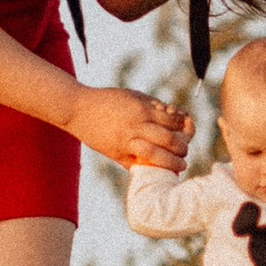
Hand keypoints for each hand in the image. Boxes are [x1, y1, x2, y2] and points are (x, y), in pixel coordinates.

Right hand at [70, 84, 193, 168]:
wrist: (77, 109)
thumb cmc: (107, 99)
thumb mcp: (133, 95)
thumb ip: (153, 105)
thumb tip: (174, 115)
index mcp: (141, 110)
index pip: (172, 120)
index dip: (184, 125)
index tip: (188, 128)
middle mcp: (135, 127)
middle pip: (168, 140)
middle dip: (182, 147)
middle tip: (185, 151)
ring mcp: (125, 142)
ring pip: (155, 156)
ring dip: (172, 163)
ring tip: (181, 165)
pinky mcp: (116, 154)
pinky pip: (136, 166)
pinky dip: (150, 170)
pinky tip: (159, 171)